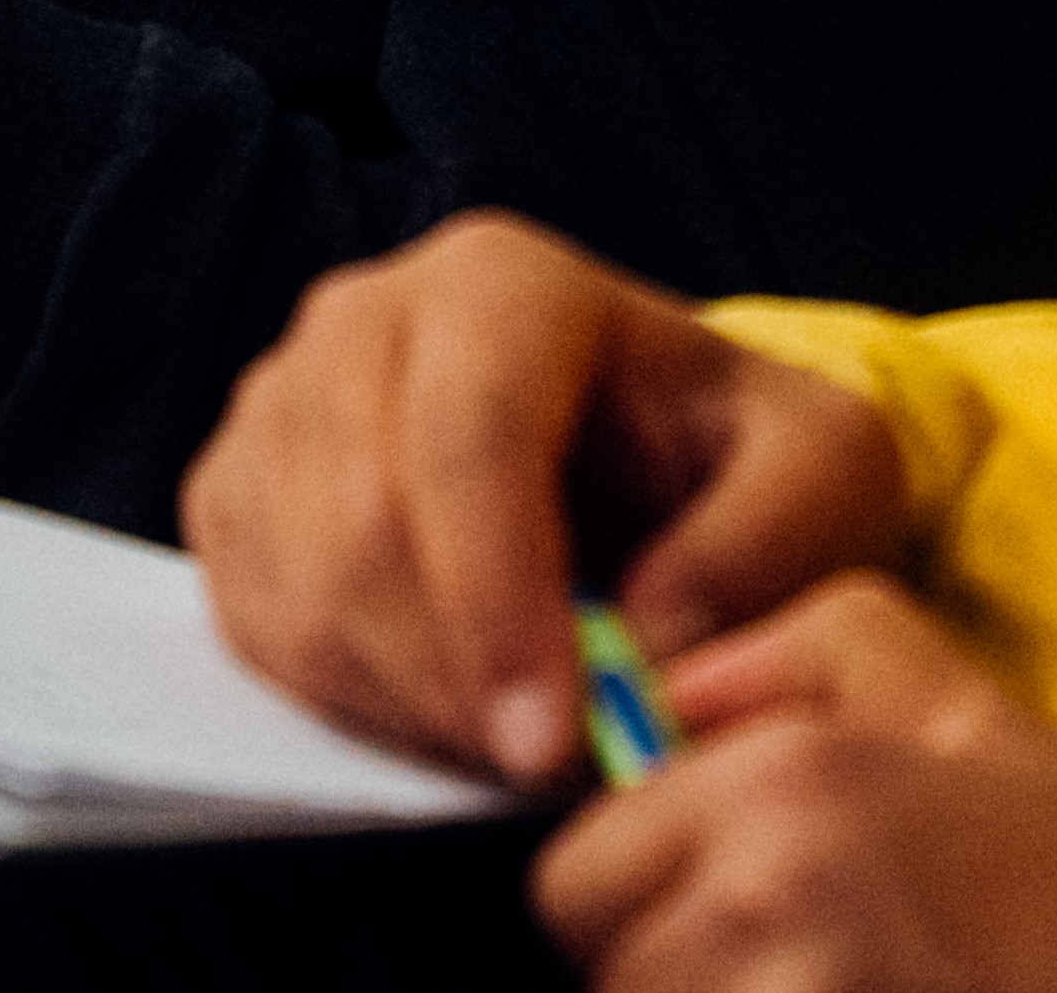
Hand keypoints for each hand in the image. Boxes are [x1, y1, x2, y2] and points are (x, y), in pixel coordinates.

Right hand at [184, 210, 914, 785]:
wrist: (644, 459)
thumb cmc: (731, 459)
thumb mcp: (822, 471)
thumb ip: (764, 544)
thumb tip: (642, 643)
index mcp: (503, 285)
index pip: (468, 439)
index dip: (498, 602)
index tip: (552, 741)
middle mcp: (365, 317)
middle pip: (365, 522)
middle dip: (459, 681)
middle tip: (549, 770)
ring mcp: (282, 401)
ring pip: (302, 589)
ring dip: (410, 705)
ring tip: (515, 740)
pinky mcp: (234, 490)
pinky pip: (254, 624)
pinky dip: (346, 700)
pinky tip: (444, 710)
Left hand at [537, 576, 1056, 992]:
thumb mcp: (966, 717)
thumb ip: (802, 654)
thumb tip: (661, 693)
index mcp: (788, 785)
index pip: (576, 876)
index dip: (638, 903)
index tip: (727, 916)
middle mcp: (768, 894)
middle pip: (606, 974)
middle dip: (677, 975)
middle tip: (801, 964)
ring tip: (841, 986)